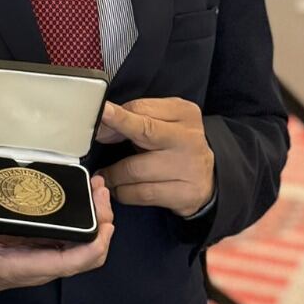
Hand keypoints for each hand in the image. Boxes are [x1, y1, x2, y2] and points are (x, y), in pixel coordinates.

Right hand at [0, 174, 113, 294]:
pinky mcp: (46, 247)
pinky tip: (84, 197)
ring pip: (86, 247)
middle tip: (99, 190)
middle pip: (89, 254)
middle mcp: (43, 264)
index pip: (71, 262)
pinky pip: (76, 239)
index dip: (94, 245)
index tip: (104, 220)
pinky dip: (86, 221)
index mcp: (25, 265)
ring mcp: (47, 256)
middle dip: (103, 225)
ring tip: (96, 188)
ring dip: (98, 221)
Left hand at [96, 97, 214, 217]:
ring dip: (113, 175)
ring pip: (134, 170)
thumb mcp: (165, 123)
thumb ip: (136, 120)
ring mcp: (187, 168)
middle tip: (93, 136)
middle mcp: (188, 139)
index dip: (114, 116)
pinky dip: (123, 192)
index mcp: (184, 114)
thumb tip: (103, 128)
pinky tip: (120, 189)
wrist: (210, 178)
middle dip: (113, 131)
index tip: (97, 115)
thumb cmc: (176, 147)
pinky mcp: (184, 194)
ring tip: (106, 176)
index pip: (141, 109)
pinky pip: (141, 194)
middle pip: (143, 131)